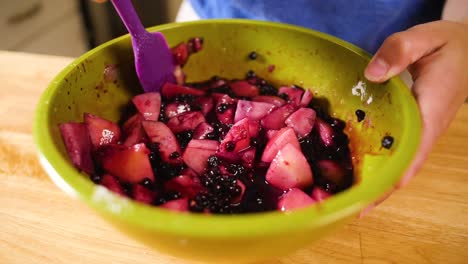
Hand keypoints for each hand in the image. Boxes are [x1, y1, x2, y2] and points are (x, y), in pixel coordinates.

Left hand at [360, 19, 467, 215]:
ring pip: (400, 163)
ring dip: (377, 180)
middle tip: (345, 206)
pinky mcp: (416, 126)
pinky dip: (379, 162)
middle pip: (403, 168)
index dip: (390, 181)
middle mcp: (428, 128)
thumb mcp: (427, 38)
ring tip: (347, 194)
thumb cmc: (450, 45)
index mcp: (431, 111)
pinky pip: (397, 150)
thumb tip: (371, 74)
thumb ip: (400, 50)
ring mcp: (422, 130)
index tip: (367, 201)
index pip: (411, 154)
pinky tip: (357, 166)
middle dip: (377, 189)